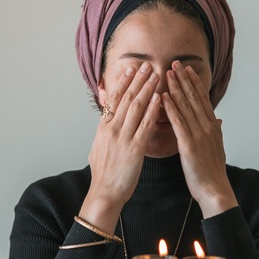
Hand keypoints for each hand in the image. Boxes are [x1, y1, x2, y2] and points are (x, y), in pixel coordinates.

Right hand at [79, 62, 161, 233]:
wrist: (104, 193)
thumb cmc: (104, 174)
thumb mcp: (98, 148)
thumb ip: (104, 133)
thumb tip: (105, 122)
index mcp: (104, 128)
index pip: (114, 99)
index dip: (123, 82)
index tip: (131, 69)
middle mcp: (112, 129)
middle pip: (126, 98)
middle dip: (138, 80)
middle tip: (147, 65)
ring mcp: (122, 138)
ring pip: (136, 108)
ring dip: (147, 89)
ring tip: (156, 75)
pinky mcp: (134, 149)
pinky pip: (145, 126)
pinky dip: (153, 111)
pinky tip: (160, 99)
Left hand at [162, 61, 237, 217]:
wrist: (214, 190)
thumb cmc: (211, 172)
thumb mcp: (217, 148)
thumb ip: (215, 132)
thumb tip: (218, 120)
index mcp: (213, 127)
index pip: (202, 100)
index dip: (194, 83)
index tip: (187, 70)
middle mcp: (207, 127)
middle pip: (194, 98)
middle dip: (184, 79)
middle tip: (175, 63)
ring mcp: (199, 134)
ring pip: (186, 106)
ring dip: (176, 88)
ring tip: (167, 73)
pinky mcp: (189, 144)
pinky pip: (179, 122)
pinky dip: (171, 108)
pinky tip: (164, 97)